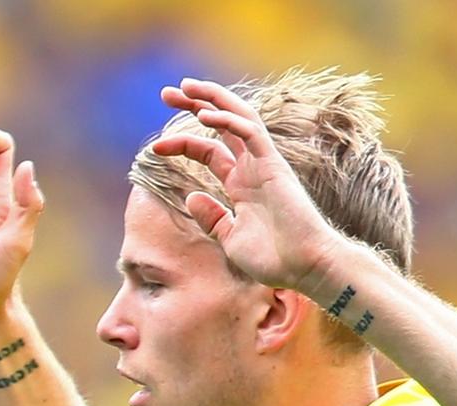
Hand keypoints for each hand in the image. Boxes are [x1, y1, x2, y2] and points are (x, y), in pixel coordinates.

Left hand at [146, 78, 349, 292]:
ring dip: (212, 99)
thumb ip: (211, 217)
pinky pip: (251, 134)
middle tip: (167, 91)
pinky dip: (229, 121)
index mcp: (240, 183)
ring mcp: (264, 164)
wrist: (302, 267)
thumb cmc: (272, 258)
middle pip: (223, 123)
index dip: (182, 143)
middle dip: (196, 104)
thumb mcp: (230, 238)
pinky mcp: (274, 166)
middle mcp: (252, 167)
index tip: (154, 147)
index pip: (209, 150)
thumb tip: (190, 195)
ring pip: (239, 118)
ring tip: (184, 86)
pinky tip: (205, 116)